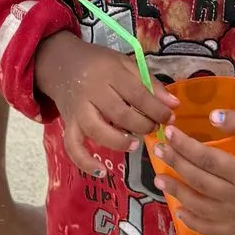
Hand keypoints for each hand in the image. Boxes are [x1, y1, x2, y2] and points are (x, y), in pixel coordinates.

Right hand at [33, 32, 172, 172]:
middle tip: (153, 128)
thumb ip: (150, 83)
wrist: (60, 63)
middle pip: (120, 114)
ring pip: (97, 131)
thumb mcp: (124, 64)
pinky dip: (85, 162)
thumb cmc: (98, 64)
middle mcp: (92, 91)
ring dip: (120, 142)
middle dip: (142, 125)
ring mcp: (78, 110)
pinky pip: (73, 146)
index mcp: (109, 72)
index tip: (170, 118)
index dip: (157, 109)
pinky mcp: (68, 124)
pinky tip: (102, 171)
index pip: (137, 94)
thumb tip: (174, 106)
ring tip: (135, 144)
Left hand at [154, 113, 234, 234]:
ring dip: (177, 194)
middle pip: (200, 182)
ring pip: (201, 208)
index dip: (185, 146)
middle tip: (158, 151)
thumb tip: (211, 116)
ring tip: (159, 180)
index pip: (207, 159)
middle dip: (176, 165)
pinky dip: (194, 224)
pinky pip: (213, 230)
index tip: (168, 133)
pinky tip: (179, 212)